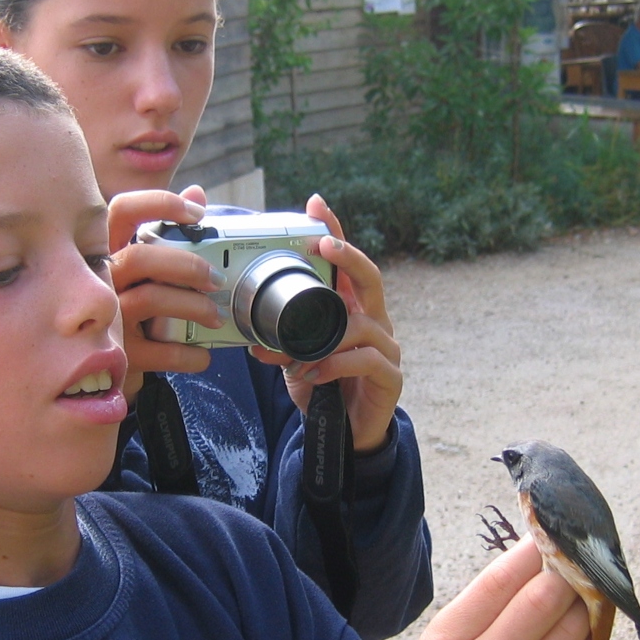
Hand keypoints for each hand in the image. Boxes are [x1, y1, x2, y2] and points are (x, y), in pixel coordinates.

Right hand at [108, 186, 221, 402]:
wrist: (101, 371)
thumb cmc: (129, 310)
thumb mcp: (143, 272)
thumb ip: (167, 231)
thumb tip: (196, 191)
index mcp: (107, 253)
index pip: (121, 211)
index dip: (158, 203)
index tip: (197, 213)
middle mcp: (101, 281)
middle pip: (141, 256)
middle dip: (188, 265)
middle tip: (217, 279)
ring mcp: (106, 317)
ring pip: (152, 299)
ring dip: (195, 306)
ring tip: (216, 317)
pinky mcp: (119, 354)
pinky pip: (162, 350)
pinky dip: (189, 353)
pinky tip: (202, 355)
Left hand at [249, 195, 402, 452]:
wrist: (347, 435)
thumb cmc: (325, 387)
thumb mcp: (295, 359)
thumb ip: (278, 344)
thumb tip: (249, 337)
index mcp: (351, 311)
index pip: (347, 265)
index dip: (335, 232)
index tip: (316, 205)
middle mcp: (374, 323)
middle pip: (370, 278)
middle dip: (348, 256)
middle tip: (324, 244)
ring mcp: (386, 349)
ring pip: (362, 325)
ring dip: (324, 337)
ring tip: (295, 355)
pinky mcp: (390, 377)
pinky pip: (366, 360)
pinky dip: (336, 364)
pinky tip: (314, 372)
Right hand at [378, 537, 591, 639]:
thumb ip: (485, 614)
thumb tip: (540, 558)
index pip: (505, 575)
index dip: (539, 547)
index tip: (555, 532)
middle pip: (547, 594)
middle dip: (570, 571)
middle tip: (581, 558)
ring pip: (575, 626)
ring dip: (588, 603)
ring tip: (588, 592)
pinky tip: (585, 634)